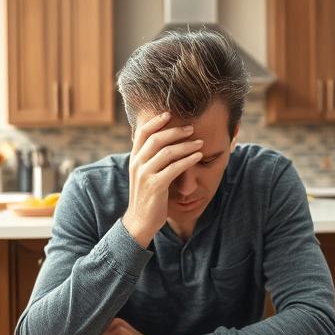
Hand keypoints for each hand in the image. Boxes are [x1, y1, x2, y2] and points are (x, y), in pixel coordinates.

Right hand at [122, 111, 202, 247]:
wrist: (140, 221)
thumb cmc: (148, 196)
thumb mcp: (145, 174)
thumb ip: (151, 158)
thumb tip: (165, 143)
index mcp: (134, 158)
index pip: (142, 133)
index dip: (155, 121)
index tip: (169, 113)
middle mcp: (137, 164)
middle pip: (156, 139)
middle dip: (175, 131)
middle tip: (191, 128)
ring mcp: (145, 175)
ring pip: (166, 152)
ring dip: (186, 145)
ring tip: (200, 142)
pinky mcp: (155, 186)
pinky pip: (174, 168)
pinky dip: (188, 160)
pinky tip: (198, 156)